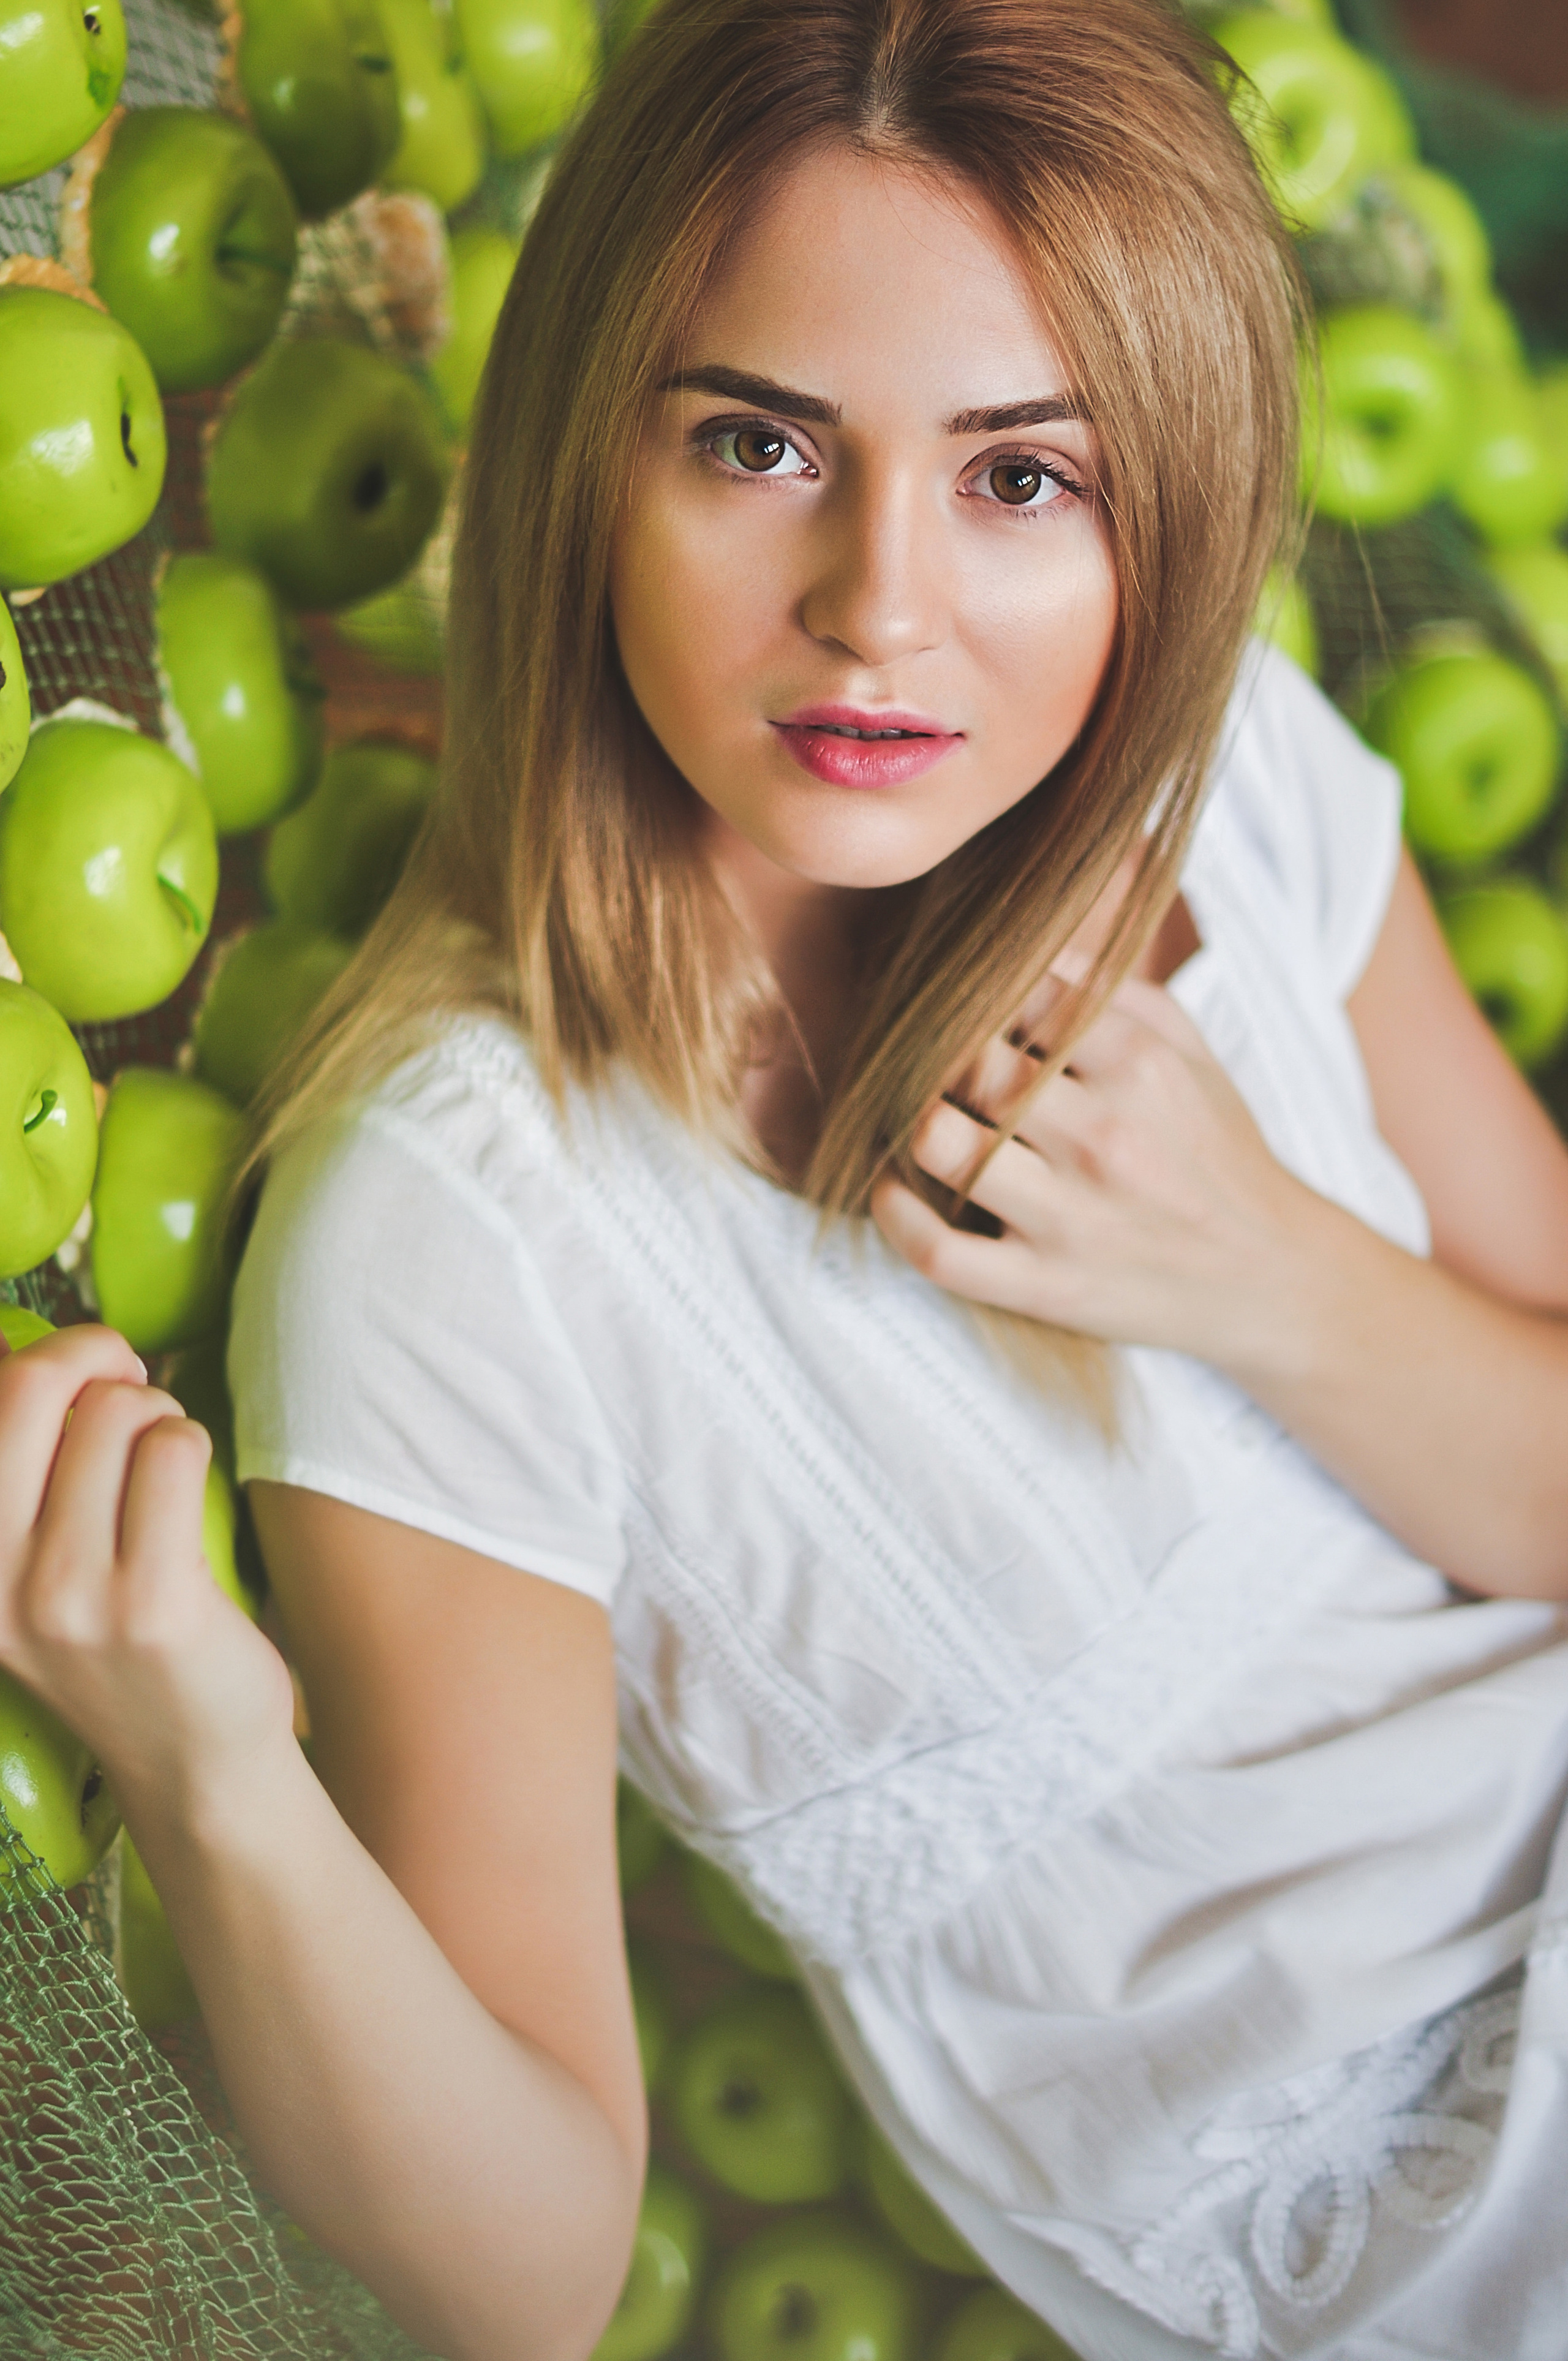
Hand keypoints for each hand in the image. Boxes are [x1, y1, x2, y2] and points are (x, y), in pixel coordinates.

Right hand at [0, 1323, 296, 1830]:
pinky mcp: (152, 1604)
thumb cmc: (120, 1645)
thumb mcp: (29, 1573)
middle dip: (94, 1354)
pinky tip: (189, 1485)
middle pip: (29, 1388)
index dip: (36, 1357)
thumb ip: (18, 1473)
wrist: (194, 1767)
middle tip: (132, 1382)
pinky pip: (173, 1452)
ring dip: (159, 1414)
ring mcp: (69, 1597)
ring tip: (165, 1458)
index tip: (80, 1374)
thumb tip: (11, 1349)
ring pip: (116, 1416)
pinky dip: (190, 1444)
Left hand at [871, 971, 1315, 1368]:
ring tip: (921, 1116)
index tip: (966, 1008)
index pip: (1017, 997)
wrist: (1271, 1277)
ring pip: (940, 1144)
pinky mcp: (1046, 1286)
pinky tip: (891, 1189)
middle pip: (968, 1065)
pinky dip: (894, 1217)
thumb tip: (1024, 943)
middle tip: (927, 1061)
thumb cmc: (1215, 1150)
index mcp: (1140, 1065)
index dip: (977, 996)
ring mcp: (1072, 1218)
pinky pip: (939, 1251)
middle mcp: (1104, 1137)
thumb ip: (1108, 987)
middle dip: (938, 1055)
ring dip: (912, 1123)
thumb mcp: (1188, 1049)